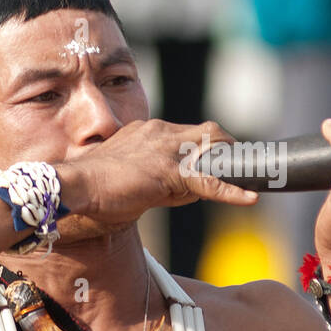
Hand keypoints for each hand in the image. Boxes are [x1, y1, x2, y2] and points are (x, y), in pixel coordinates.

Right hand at [57, 118, 257, 225]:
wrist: (75, 186)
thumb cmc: (96, 188)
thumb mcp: (134, 177)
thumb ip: (161, 179)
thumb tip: (188, 191)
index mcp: (149, 131)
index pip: (190, 133)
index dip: (209, 148)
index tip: (220, 160)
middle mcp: (160, 133)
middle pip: (209, 133)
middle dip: (230, 149)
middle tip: (246, 166)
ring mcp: (166, 150)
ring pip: (214, 150)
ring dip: (235, 165)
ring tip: (256, 179)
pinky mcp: (168, 171)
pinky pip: (208, 180)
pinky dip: (231, 190)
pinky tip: (249, 199)